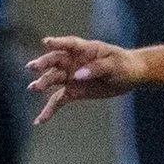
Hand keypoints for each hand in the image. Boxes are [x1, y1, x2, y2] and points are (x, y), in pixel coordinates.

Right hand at [26, 36, 144, 123]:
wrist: (130, 76)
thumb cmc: (123, 64)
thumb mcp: (114, 65)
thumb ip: (96, 68)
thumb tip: (77, 76)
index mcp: (84, 49)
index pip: (69, 44)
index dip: (58, 43)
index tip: (46, 43)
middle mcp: (73, 61)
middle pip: (55, 61)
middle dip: (43, 64)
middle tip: (32, 67)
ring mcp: (71, 76)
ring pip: (53, 79)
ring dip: (43, 83)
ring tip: (33, 88)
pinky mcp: (73, 91)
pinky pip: (58, 100)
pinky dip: (49, 110)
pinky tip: (39, 120)